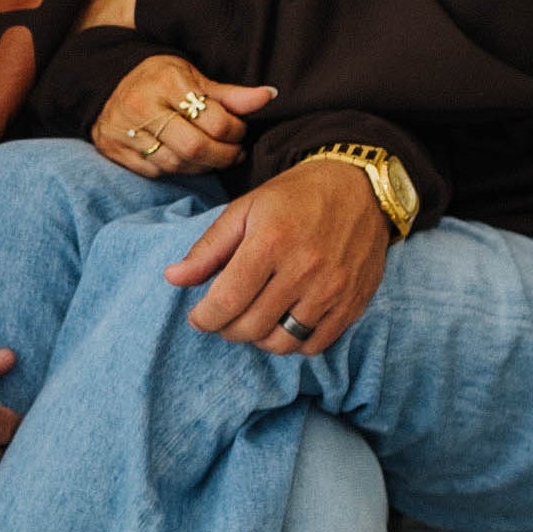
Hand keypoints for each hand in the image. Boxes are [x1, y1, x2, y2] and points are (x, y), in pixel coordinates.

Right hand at [94, 53, 271, 180]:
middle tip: (235, 152)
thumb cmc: (160, 78)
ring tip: (216, 157)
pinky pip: (157, 172)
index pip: (213, 120)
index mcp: (166, 82)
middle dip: (223, 155)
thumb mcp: (194, 76)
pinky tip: (190, 161)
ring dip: (204, 166)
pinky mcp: (116, 151)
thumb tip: (269, 96)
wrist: (109, 82)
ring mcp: (125, 131)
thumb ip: (230, 94)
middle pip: (195, 147)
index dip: (235, 131)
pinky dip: (179, 170)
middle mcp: (142, 107)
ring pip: (176, 164)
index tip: (240, 131)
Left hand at [164, 156, 387, 354]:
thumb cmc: (295, 196)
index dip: (204, 318)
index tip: (199, 316)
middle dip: (227, 329)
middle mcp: (303, 269)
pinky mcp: (352, 303)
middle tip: (224, 318)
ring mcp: (331, 290)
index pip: (225, 302)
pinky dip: (293, 343)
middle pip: (250, 327)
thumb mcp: (245, 209)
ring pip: (281, 343)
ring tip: (254, 319)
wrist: (360, 186)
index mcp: (269, 242)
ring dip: (259, 339)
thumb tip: (173, 278)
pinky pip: (314, 344)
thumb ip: (208, 248)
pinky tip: (285, 322)